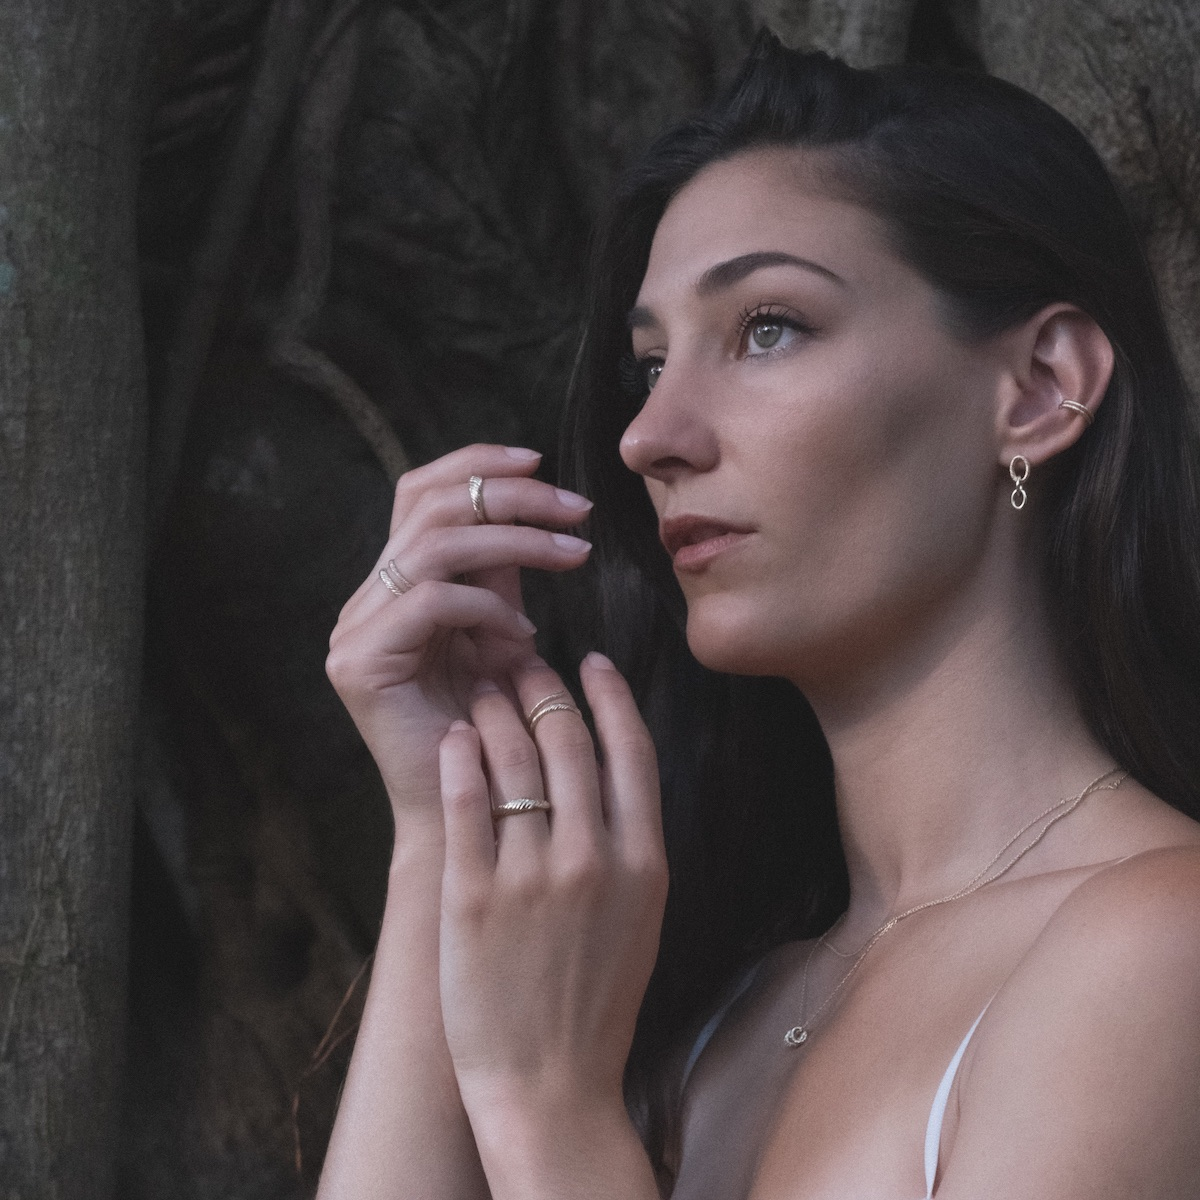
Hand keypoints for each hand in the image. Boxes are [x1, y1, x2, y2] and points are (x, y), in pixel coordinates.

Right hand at [325, 444, 592, 826]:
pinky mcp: (359, 663)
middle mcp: (366, 599)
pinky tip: (525, 634)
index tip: (541, 462)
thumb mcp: (503, 629)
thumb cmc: (497, 728)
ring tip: (573, 556)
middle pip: (429, 505)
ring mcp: (355, 629)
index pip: (420, 492)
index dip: (475, 463)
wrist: (475, 814)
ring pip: (434, 545)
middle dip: (511, 497)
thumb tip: (539, 506)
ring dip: (515, 541)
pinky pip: (431, 602)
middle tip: (576, 512)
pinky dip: (487, 607)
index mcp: (394, 584)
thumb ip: (504, 571)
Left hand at [437, 654, 667, 1125]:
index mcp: (644, 862)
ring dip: (496, 713)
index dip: (611, 694)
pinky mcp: (472, 897)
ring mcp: (530, 877)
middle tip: (522, 664)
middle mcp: (592, 859)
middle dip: (543, 688)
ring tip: (481, 691)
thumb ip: (632, 842)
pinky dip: (459, 761)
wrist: (550, 1082)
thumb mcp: (643, 917)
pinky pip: (465, 806)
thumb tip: (611, 768)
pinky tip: (453, 736)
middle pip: (568, 742)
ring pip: (513, 763)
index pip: (631, 750)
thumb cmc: (598, 998)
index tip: (592, 660)